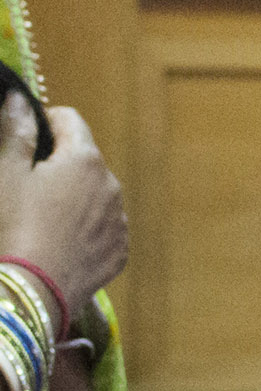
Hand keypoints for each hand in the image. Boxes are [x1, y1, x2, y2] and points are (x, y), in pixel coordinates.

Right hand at [0, 96, 126, 316]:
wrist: (33, 291)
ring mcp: (119, 220)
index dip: (45, 121)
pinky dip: (86, 227)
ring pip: (96, 194)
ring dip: (75, 195)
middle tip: (28, 185)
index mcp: (85, 159)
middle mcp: (111, 185)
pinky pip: (103, 227)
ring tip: (43, 217)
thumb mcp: (6, 173)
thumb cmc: (13, 226)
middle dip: (59, 162)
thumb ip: (16, 130)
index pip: (70, 119)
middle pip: (84, 158)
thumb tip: (19, 99)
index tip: (27, 136)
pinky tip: (59, 241)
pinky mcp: (119, 250)